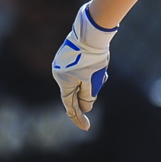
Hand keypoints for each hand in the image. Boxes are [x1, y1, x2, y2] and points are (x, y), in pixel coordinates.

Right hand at [53, 3, 115, 129]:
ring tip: (101, 69)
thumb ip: (88, 98)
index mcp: (63, 81)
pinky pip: (80, 71)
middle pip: (76, 92)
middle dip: (89, 92)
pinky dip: (90, 73)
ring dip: (91, 81)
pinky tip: (98, 64)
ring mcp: (62, 64)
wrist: (92, 33)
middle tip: (100, 79)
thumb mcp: (92, 82)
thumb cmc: (92, 59)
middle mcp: (59, 73)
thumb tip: (85, 108)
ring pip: (79, 81)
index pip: (70, 105)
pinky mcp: (68, 56)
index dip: (78, 118)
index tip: (86, 128)